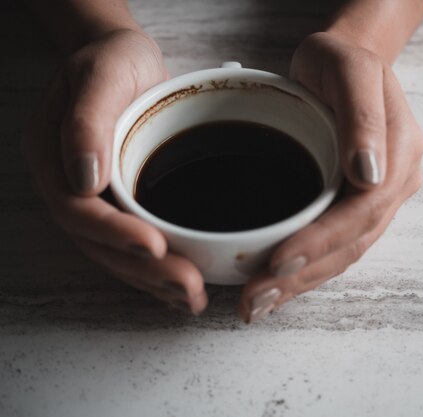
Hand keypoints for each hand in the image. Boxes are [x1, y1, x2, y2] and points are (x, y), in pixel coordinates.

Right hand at [21, 29, 207, 313]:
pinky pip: (131, 246)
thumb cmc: (113, 61)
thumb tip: (86, 177)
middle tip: (189, 287)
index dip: (114, 234)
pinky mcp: (123, 203)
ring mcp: (95, 200)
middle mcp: (69, 186)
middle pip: (98, 243)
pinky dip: (156, 271)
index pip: (79, 209)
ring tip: (192, 298)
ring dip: (153, 281)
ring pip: (115, 253)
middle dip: (144, 271)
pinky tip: (181, 288)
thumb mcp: (102, 74)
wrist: (124, 61)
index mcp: (52, 157)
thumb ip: (88, 120)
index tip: (155, 248)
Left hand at [238, 32, 422, 321]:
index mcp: (399, 150)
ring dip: (303, 282)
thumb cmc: (341, 59)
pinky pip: (337, 244)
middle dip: (305, 274)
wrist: (345, 61)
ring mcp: (379, 196)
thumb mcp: (349, 67)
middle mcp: (395, 180)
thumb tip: (367, 175)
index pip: (364, 208)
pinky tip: (279, 285)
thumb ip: (362, 117)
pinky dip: (307, 269)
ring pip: (345, 252)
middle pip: (354, 241)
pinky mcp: (356, 204)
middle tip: (258, 298)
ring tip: (261, 303)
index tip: (279, 261)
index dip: (323, 239)